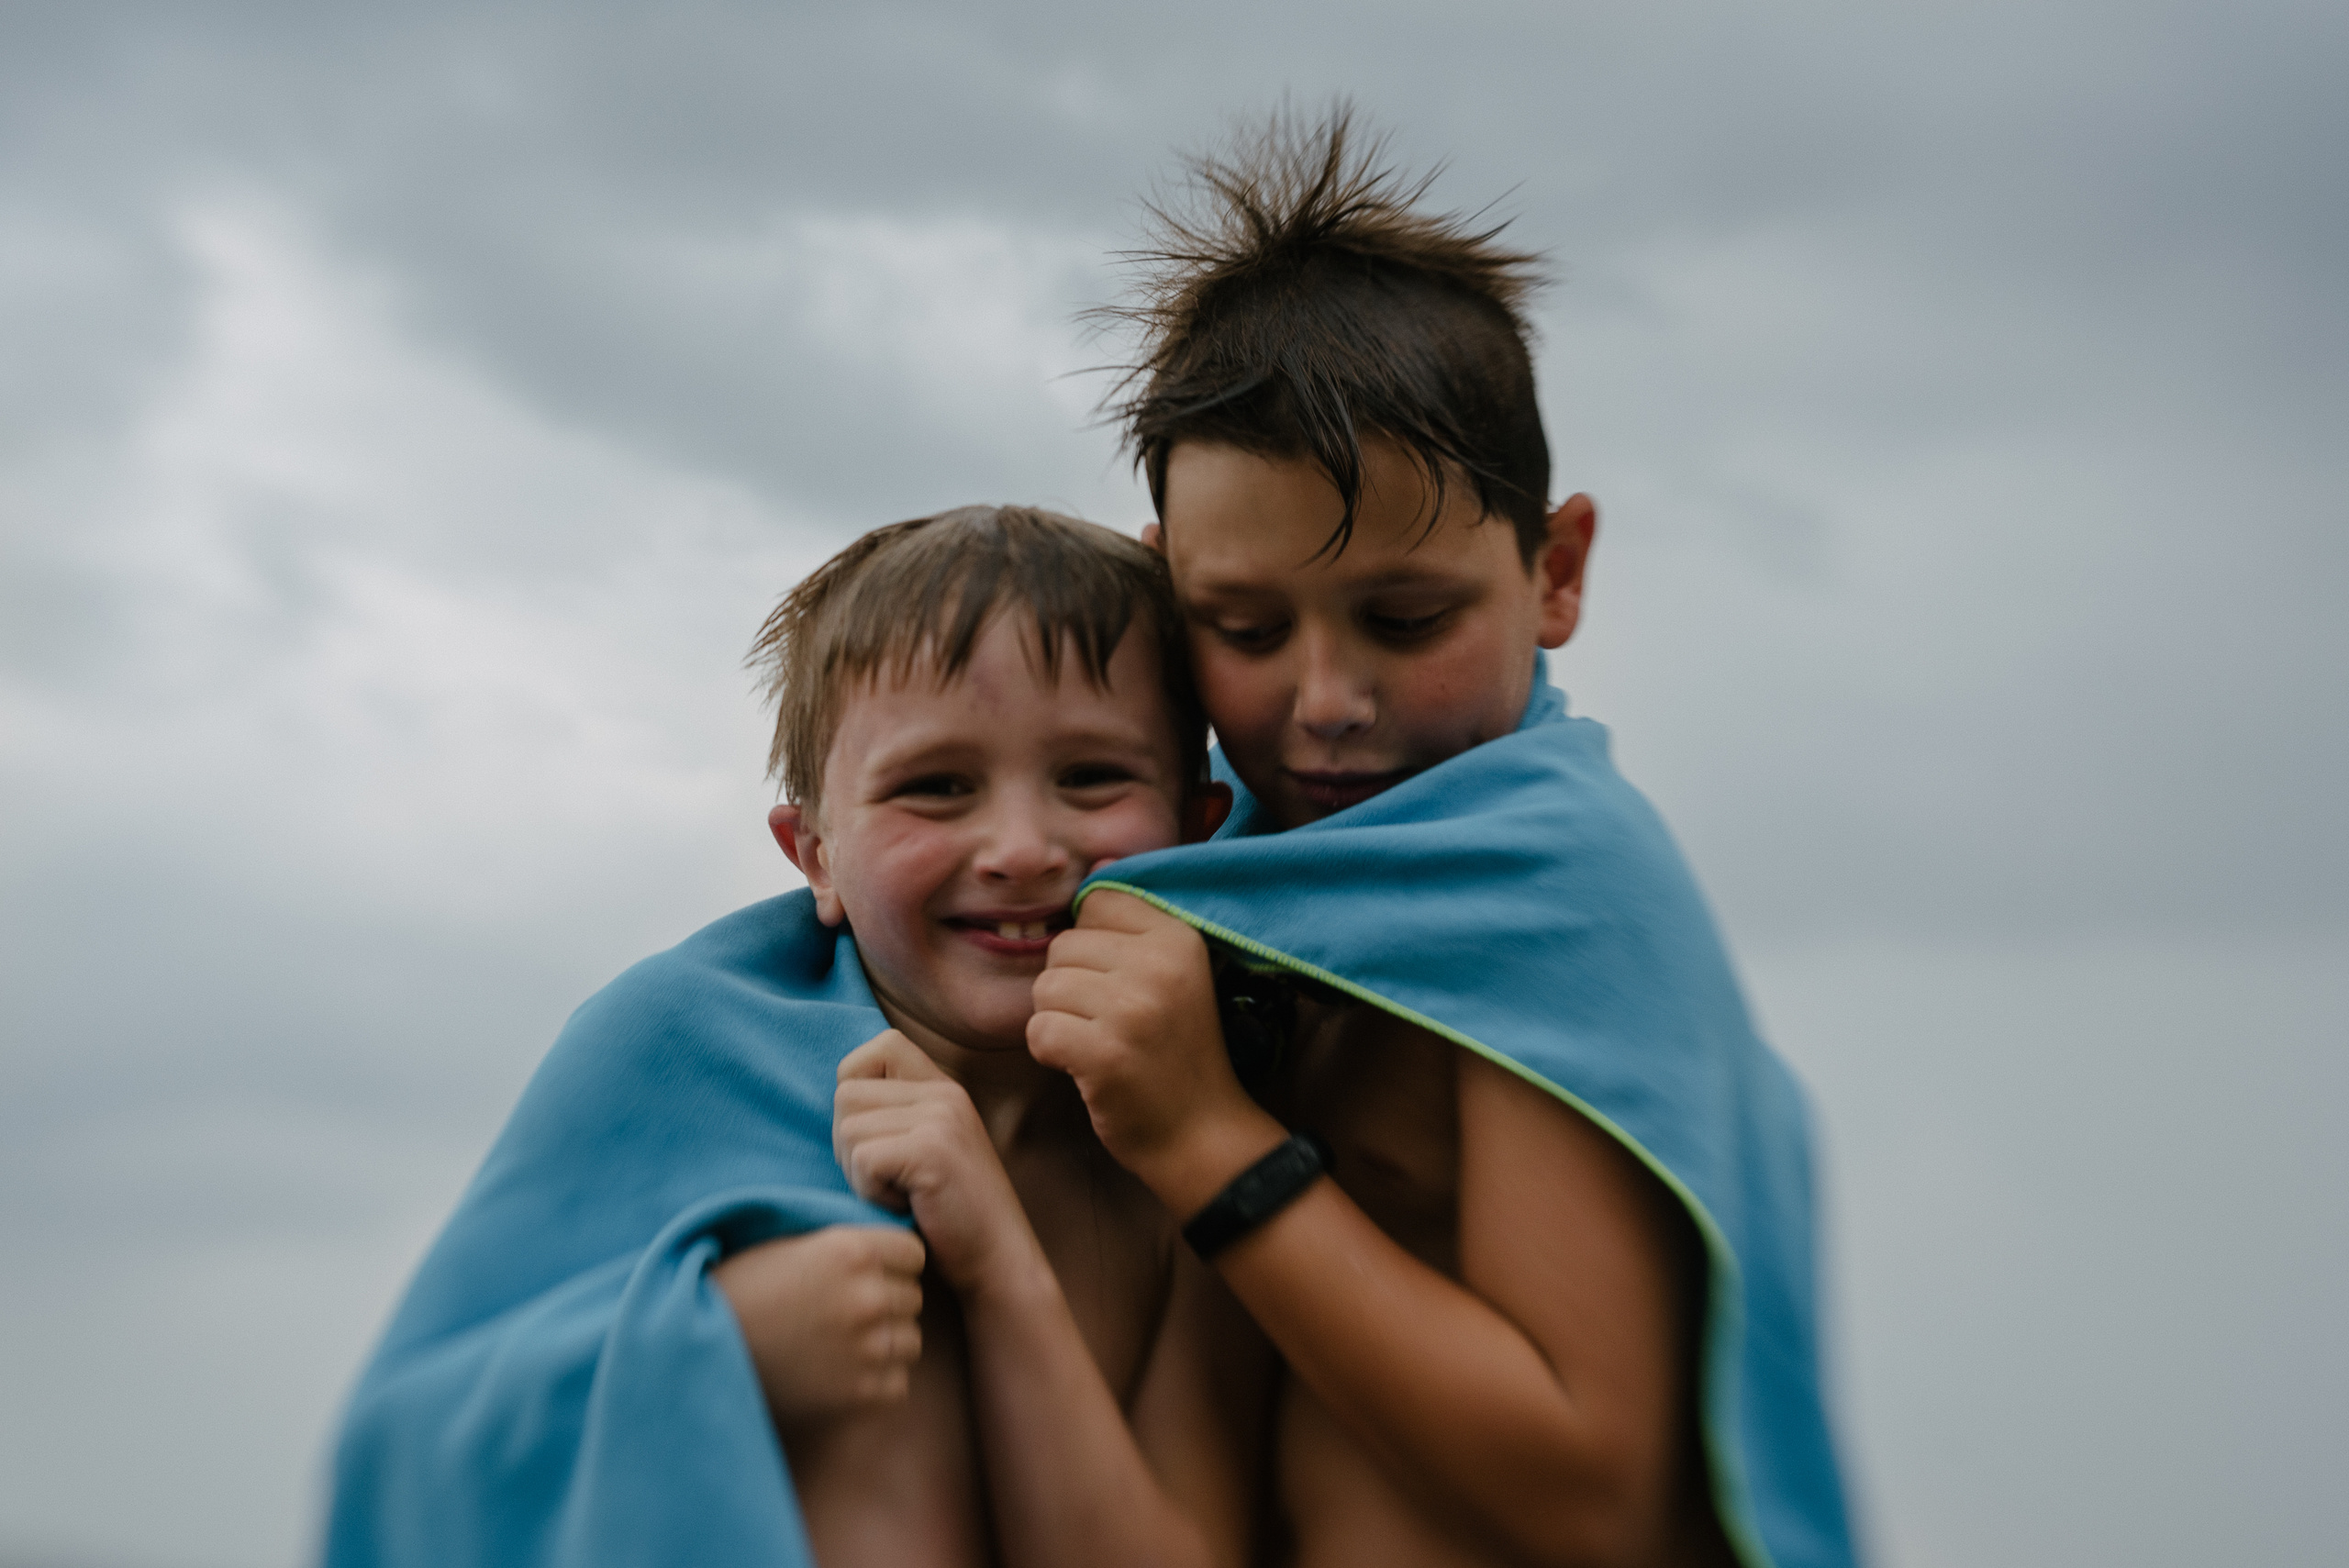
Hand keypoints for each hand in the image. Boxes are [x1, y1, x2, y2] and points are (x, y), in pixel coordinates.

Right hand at [711, 1223, 924, 1428]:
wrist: (697, 1349)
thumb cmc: (739, 1289)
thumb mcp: (794, 1246)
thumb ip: (847, 1246)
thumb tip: (894, 1251)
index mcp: (852, 1250)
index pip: (913, 1253)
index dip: (891, 1263)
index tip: (866, 1274)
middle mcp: (867, 1296)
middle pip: (913, 1297)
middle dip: (887, 1302)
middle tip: (841, 1312)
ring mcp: (867, 1347)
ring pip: (910, 1341)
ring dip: (885, 1343)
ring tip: (839, 1343)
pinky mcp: (859, 1393)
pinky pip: (897, 1383)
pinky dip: (875, 1382)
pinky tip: (837, 1372)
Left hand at [833, 1030, 1039, 1296]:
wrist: (999, 1261)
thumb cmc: (950, 1215)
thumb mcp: (927, 1148)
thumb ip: (895, 1114)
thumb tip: (837, 1099)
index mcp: (943, 1087)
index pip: (879, 1047)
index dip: (856, 1086)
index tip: (874, 1135)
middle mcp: (944, 1093)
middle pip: (847, 1094)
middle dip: (849, 1144)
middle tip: (887, 1179)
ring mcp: (940, 1118)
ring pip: (848, 1130)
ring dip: (858, 1174)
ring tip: (900, 1194)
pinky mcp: (932, 1151)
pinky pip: (863, 1160)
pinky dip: (870, 1193)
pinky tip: (905, 1206)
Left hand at [1028, 890, 1284, 1208]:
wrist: (1202, 1134)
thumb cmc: (1177, 1052)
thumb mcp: (1175, 974)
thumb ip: (1134, 924)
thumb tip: (1095, 864)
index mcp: (1179, 936)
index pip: (1099, 901)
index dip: (1093, 944)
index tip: (1117, 982)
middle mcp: (1159, 965)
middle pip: (1064, 945)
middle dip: (1069, 985)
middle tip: (1107, 1022)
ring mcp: (1134, 1009)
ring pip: (1046, 986)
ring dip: (1058, 1020)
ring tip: (1096, 1043)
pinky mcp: (1107, 1053)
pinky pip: (1040, 1030)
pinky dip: (1050, 1052)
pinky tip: (1083, 1067)